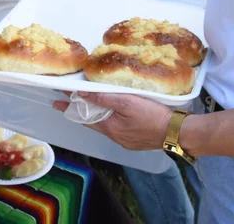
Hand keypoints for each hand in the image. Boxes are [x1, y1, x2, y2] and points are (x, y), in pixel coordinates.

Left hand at [52, 91, 172, 150]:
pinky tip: (112, 112)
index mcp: (110, 128)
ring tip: (88, 104)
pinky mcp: (135, 139)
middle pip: (92, 122)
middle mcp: (115, 136)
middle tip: (68, 101)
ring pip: (105, 124)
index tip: (56, 101)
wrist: (177, 132)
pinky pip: (116, 127)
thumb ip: (103, 98)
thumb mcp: (126, 102)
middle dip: (80, 111)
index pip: (83, 116)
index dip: (70, 107)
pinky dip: (109, 118)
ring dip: (95, 114)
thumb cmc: (153, 116)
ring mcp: (125, 140)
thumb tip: (82, 94)